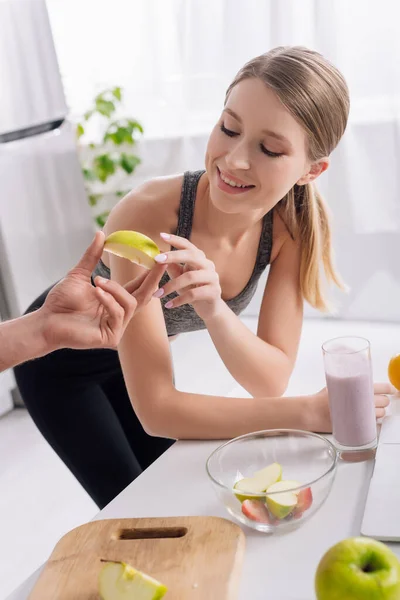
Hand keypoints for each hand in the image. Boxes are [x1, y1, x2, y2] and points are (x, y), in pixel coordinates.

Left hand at [40, 232, 165, 349]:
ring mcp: (116, 327)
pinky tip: (96, 293)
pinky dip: (108, 301)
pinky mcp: (111, 337)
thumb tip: (101, 233)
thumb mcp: (80, 274)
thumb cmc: (61, 301)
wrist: (47, 320)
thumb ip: (92, 256)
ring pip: (130, 303)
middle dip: (153, 278)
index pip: (138, 286)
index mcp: (115, 301)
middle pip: (145, 296)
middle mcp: (119, 314)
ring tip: (98, 281)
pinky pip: (118, 314)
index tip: (160, 257)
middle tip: (160, 262)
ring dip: (115, 289)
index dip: (150, 273)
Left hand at [153, 233, 222, 320]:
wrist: (209, 308)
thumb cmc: (193, 289)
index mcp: (200, 259)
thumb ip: (172, 266)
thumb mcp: (180, 276)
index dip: (176, 240)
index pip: (188, 246)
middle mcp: (208, 265)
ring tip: (157, 294)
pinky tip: (168, 305)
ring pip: (190, 277)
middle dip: (173, 256)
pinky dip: (179, 300)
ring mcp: (213, 278)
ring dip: (171, 285)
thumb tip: (157, 253)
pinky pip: (193, 294)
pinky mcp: (214, 292)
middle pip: (192, 256)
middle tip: (156, 260)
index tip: (161, 236)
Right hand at [309, 383, 391, 432]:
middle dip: (384, 400)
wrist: (313, 412)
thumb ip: (348, 382)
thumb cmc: (321, 399)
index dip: (389, 388)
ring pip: (380, 414)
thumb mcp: (335, 384)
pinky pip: (373, 425)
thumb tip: (359, 381)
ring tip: (371, 410)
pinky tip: (368, 419)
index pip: (381, 388)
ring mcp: (361, 416)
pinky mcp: (358, 427)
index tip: (392, 390)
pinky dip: (373, 421)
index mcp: (357, 389)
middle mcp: (362, 402)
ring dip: (379, 411)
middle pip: (383, 401)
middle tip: (380, 399)